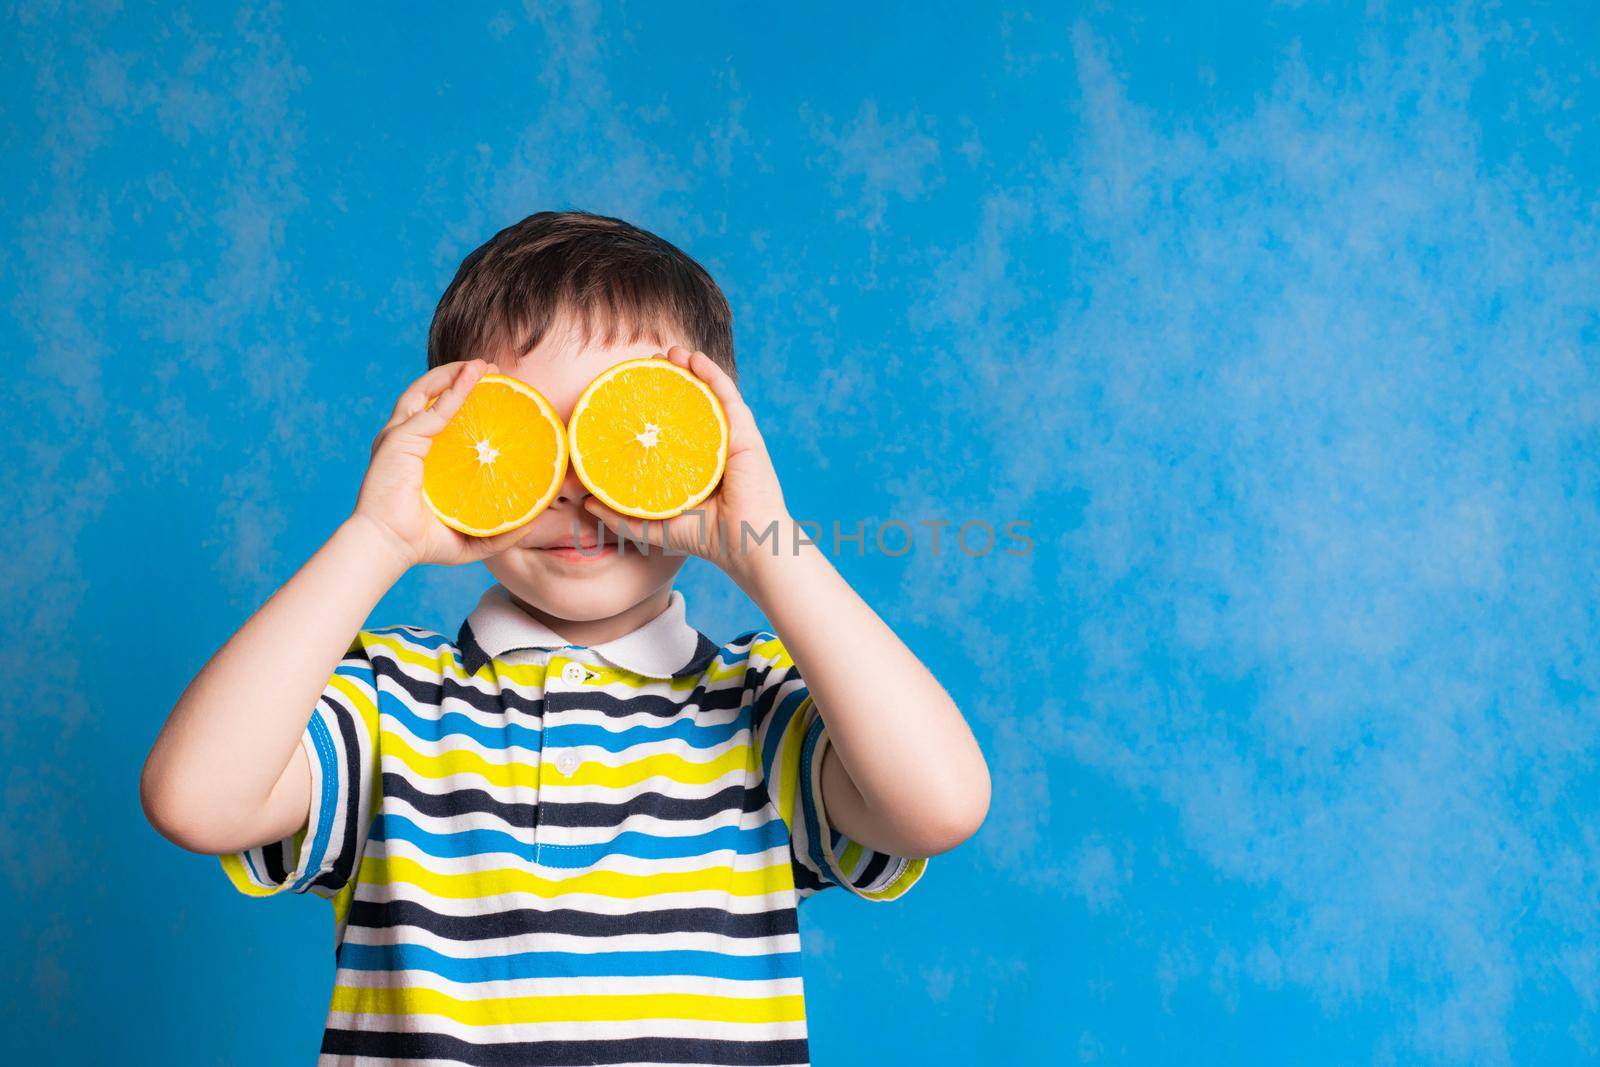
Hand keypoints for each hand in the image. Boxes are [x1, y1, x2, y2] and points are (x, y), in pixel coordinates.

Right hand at [351, 358, 542, 567]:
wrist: (390, 548)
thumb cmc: (422, 543)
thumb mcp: (471, 538)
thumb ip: (501, 531)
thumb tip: (533, 521)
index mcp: (418, 454)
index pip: (438, 414)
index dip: (462, 397)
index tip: (494, 389)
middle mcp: (406, 439)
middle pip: (431, 394)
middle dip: (460, 377)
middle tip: (494, 371)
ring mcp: (399, 435)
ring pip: (426, 391)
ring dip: (455, 374)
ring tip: (484, 365)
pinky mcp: (399, 438)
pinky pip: (431, 409)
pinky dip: (453, 390)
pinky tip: (473, 377)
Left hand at [582, 346, 790, 579]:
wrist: (744, 545)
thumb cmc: (706, 539)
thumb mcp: (652, 525)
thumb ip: (619, 515)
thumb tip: (584, 503)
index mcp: (694, 463)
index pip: (672, 427)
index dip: (653, 405)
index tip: (630, 389)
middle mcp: (712, 446)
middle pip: (688, 404)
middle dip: (668, 380)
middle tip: (645, 364)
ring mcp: (730, 438)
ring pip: (708, 393)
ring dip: (689, 368)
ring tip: (668, 352)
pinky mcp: (744, 435)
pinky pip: (727, 397)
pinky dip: (712, 374)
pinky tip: (695, 359)